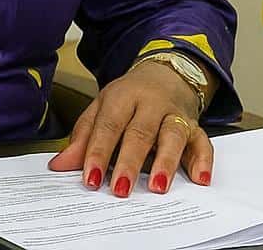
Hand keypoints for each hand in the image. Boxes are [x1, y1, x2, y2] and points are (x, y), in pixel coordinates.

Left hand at [48, 60, 212, 196]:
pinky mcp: (195, 125)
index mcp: (122, 97)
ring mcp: (175, 113)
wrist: (166, 73)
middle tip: (120, 189)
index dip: (98, 153)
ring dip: (166, 162)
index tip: (91, 179)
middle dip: (129, 162)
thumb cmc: (129, 98)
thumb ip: (83, 138)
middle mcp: (151, 103)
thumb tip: (59, 166)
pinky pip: (203, 141)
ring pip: (173, 135)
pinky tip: (200, 178)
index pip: (108, 125)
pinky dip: (203, 160)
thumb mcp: (101, 109)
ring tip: (157, 186)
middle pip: (140, 132)